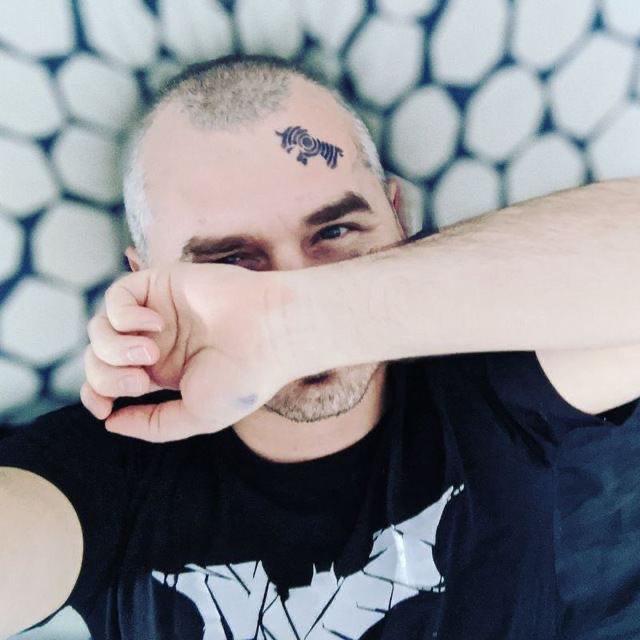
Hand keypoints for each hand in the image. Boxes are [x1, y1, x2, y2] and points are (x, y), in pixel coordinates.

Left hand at [81, 263, 292, 441]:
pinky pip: (116, 297)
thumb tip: (110, 423)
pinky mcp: (160, 284)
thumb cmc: (244, 376)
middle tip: (140, 381)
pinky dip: (123, 315)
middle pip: (100, 358)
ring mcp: (156, 312)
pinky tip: (155, 324)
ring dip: (114, 347)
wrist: (271, 334)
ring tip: (149, 352)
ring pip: (100, 329)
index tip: (104, 408)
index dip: (96, 395)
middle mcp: (155, 341)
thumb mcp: (198, 416)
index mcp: (163, 372)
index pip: (110, 381)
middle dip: (106, 376)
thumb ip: (154, 425)